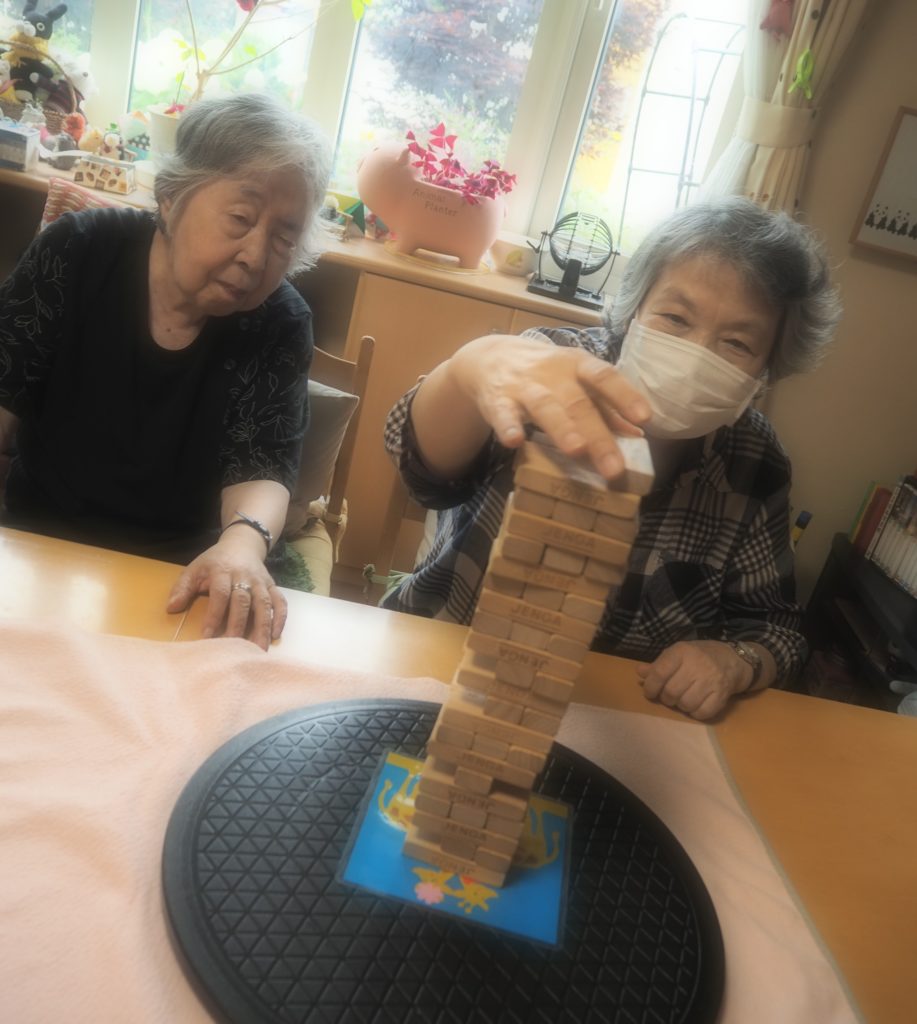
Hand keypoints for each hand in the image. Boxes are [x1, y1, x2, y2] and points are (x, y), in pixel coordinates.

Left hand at [166, 530, 286, 649]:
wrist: (242, 545)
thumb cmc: (214, 562)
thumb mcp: (194, 569)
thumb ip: (182, 588)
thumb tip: (171, 608)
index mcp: (222, 571)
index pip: (220, 594)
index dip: (214, 615)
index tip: (207, 636)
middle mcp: (244, 576)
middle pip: (243, 602)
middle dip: (238, 626)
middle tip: (233, 648)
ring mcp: (261, 582)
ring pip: (264, 605)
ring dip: (262, 627)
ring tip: (258, 649)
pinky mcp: (272, 586)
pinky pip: (280, 602)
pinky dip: (280, 618)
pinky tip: (275, 635)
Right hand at [449, 335, 650, 478]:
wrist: (489, 357)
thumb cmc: (545, 373)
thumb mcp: (576, 380)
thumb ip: (605, 405)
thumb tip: (638, 432)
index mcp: (577, 365)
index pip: (605, 377)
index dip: (625, 396)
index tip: (645, 418)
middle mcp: (553, 374)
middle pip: (579, 403)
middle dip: (598, 436)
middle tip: (614, 469)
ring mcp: (524, 386)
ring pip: (545, 407)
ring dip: (561, 428)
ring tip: (576, 450)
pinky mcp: (497, 400)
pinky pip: (502, 414)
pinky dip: (508, 426)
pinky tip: (514, 442)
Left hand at [635, 640, 752, 720]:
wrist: (733, 659)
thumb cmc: (699, 657)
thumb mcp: (678, 654)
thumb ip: (658, 665)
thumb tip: (639, 672)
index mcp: (682, 651)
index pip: (659, 672)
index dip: (650, 687)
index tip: (650, 692)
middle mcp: (697, 664)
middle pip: (671, 692)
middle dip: (666, 698)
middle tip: (669, 696)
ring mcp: (711, 680)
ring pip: (686, 704)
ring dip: (681, 706)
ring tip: (683, 699)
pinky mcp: (723, 694)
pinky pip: (703, 713)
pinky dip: (696, 713)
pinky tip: (696, 705)